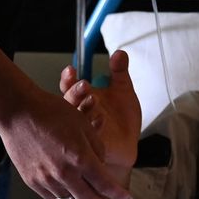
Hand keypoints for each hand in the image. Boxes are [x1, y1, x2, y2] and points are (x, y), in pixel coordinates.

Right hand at [0, 87, 128, 198]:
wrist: (17, 112)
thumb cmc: (49, 112)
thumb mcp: (83, 124)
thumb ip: (97, 148)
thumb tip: (102, 166)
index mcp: (80, 157)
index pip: (105, 185)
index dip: (118, 194)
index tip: (125, 197)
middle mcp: (64, 173)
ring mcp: (46, 180)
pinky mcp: (32, 181)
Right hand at [59, 50, 140, 170]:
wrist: (130, 143)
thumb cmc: (122, 118)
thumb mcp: (122, 90)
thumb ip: (119, 72)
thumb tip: (120, 53)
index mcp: (82, 98)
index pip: (68, 87)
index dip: (68, 79)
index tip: (71, 70)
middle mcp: (78, 114)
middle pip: (68, 102)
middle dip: (74, 93)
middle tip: (84, 85)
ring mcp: (82, 130)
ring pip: (74, 119)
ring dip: (82, 108)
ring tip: (93, 99)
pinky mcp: (90, 145)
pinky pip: (87, 136)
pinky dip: (93, 126)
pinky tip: (101, 118)